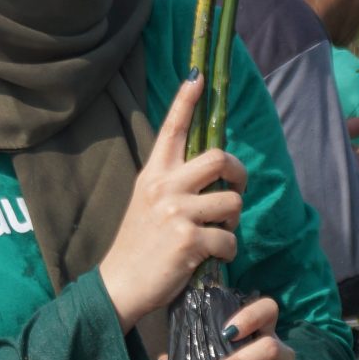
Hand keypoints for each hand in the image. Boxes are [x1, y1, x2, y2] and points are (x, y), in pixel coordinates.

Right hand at [99, 76, 244, 328]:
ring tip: (216, 233)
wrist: (121, 284)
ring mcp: (176, 212)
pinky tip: (210, 257)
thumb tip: (211, 168)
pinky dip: (227, 251)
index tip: (198, 75)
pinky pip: (229, 239)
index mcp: (153, 175)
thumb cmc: (140, 244)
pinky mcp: (189, 239)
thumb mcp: (148, 203)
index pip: (171, 129)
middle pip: (218, 158)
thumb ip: (173, 182)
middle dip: (238, 173)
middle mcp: (163, 186)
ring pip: (232, 201)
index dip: (186, 100)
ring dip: (233, 221)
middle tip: (234, 190)